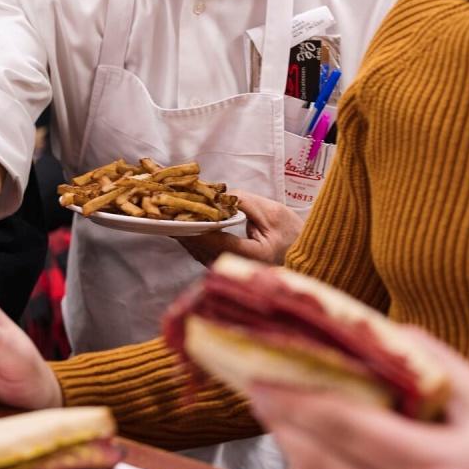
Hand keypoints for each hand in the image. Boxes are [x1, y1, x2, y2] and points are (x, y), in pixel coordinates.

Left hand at [178, 190, 303, 265]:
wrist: (303, 254)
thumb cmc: (293, 234)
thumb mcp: (273, 212)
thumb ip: (244, 203)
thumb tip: (217, 197)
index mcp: (255, 255)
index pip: (217, 241)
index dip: (196, 226)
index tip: (178, 212)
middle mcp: (240, 268)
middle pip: (202, 248)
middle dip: (183, 228)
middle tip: (164, 209)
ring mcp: (231, 271)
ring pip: (198, 253)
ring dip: (183, 233)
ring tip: (167, 214)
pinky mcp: (227, 268)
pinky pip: (202, 253)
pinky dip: (191, 238)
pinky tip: (181, 225)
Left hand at [247, 328, 468, 468]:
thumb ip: (425, 360)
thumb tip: (371, 329)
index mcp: (435, 464)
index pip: (344, 426)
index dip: (294, 400)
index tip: (259, 377)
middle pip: (320, 463)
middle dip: (282, 424)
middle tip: (257, 389)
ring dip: (293, 453)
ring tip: (278, 416)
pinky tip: (310, 457)